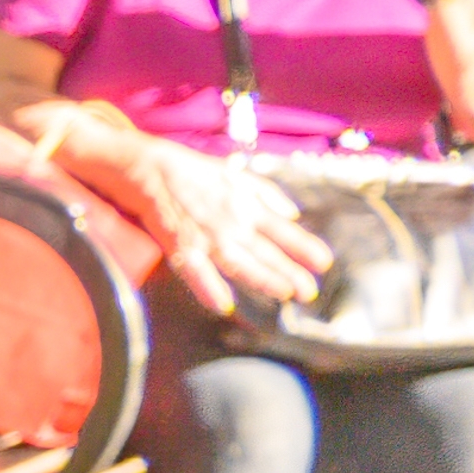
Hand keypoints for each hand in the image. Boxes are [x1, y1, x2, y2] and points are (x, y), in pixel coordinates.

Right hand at [168, 156, 333, 305]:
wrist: (150, 167)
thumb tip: (292, 214)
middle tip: (309, 292)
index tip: (323, 263)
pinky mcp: (179, 245)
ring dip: (261, 278)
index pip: (283, 231)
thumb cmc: (192, 172)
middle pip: (266, 251)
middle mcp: (233, 222)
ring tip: (283, 294)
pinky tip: (222, 305)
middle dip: (290, 271)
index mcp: (248, 206)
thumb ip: (268, 195)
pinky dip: (209, 288)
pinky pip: (196, 270)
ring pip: (240, 262)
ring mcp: (207, 235)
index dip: (304, 247)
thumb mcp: (238, 176)